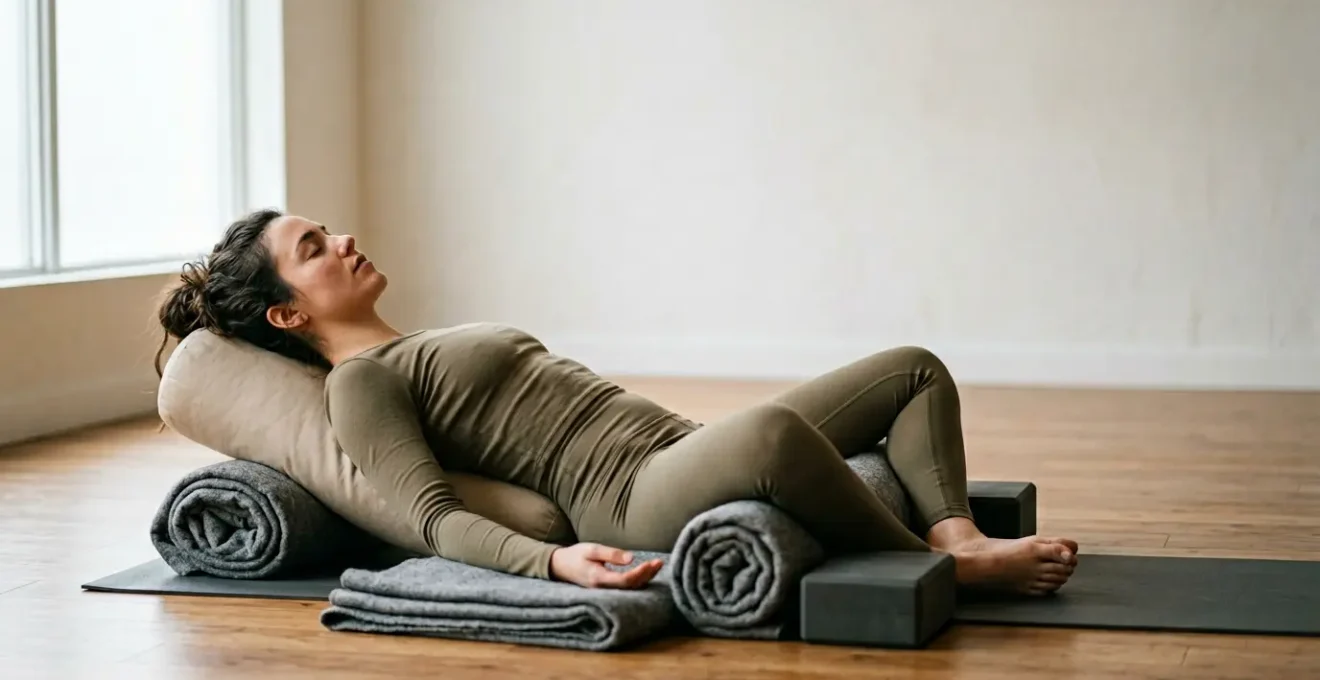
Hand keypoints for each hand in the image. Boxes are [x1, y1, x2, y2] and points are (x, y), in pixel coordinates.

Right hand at [549, 543, 663, 588]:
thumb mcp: (592, 549)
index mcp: (599, 578)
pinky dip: (639, 579)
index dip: (639, 573)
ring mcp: (605, 590)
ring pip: (630, 588)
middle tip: (659, 562)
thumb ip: (611, 554)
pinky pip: (626, 587)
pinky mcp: (608, 588)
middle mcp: (603, 588)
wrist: (560, 566)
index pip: (624, 580)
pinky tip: (648, 571)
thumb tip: (631, 558)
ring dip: (645, 577)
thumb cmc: (576, 555)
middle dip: (647, 575)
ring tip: (658, 565)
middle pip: (630, 586)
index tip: (650, 563)